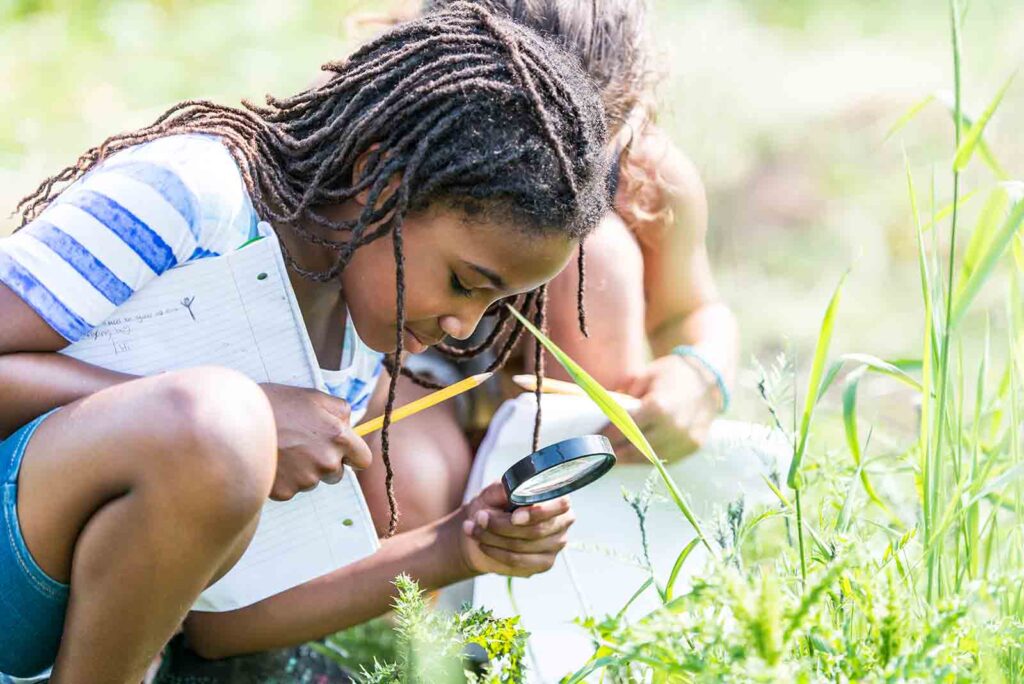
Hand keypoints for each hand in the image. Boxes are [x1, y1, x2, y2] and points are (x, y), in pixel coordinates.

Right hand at [259, 383, 371, 500]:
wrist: (235, 422)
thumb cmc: (274, 404)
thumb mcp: (312, 396)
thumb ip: (339, 410)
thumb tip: (350, 424)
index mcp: (338, 437)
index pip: (363, 460)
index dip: (353, 455)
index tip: (343, 452)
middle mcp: (327, 462)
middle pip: (337, 473)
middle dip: (325, 462)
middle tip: (302, 445)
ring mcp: (306, 479)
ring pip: (312, 480)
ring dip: (303, 470)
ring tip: (282, 450)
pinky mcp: (286, 492)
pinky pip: (291, 488)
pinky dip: (284, 478)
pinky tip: (272, 461)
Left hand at [456, 482, 575, 577]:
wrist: (484, 529)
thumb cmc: (493, 505)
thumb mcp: (495, 492)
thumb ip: (506, 489)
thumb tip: (513, 490)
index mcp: (557, 499)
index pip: (560, 506)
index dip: (537, 513)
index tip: (514, 517)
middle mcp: (561, 523)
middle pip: (537, 530)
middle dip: (503, 525)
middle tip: (480, 518)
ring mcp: (555, 546)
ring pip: (523, 546)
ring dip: (493, 538)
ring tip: (473, 528)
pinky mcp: (543, 564)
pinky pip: (518, 561)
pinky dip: (496, 552)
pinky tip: (483, 544)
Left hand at [603, 354, 720, 463]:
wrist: (709, 378)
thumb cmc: (673, 374)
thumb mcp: (645, 377)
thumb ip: (625, 396)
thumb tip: (604, 413)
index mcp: (659, 407)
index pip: (624, 428)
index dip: (606, 436)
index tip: (593, 438)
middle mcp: (673, 427)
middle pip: (634, 448)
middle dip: (614, 452)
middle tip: (598, 452)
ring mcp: (685, 440)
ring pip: (649, 458)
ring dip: (629, 459)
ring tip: (613, 456)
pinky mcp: (693, 447)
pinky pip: (665, 458)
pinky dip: (648, 458)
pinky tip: (634, 455)